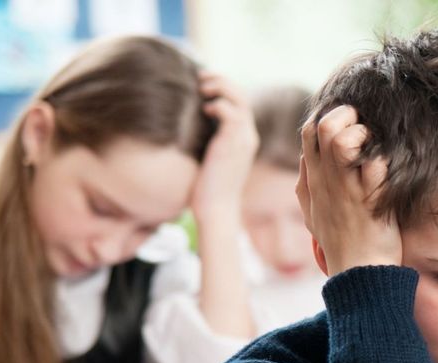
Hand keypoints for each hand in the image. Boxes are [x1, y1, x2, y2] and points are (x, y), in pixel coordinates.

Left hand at [190, 72, 258, 225]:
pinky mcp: (233, 143)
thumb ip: (207, 141)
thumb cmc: (208, 190)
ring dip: (220, 87)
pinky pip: (230, 112)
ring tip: (202, 86)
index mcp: (244, 139)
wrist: (216, 209)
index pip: (240, 104)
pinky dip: (217, 103)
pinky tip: (203, 108)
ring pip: (239, 98)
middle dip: (222, 80)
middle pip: (242, 95)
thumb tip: (189, 125)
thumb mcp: (209, 160)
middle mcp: (248, 136)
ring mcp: (243, 139)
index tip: (204, 84)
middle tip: (201, 76)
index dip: (224, 88)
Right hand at [297, 104, 397, 275]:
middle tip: (366, 129)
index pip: (309, 132)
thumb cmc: (340, 244)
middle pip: (324, 127)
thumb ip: (305, 186)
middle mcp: (328, 182)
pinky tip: (390, 171)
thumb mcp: (312, 216)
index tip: (350, 127)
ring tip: (376, 149)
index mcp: (314, 181)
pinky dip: (385, 162)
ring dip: (364, 136)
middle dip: (347, 116)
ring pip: (345, 141)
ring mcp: (348, 190)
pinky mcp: (371, 202)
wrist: (358, 275)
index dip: (328, 118)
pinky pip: (377, 167)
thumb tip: (303, 160)